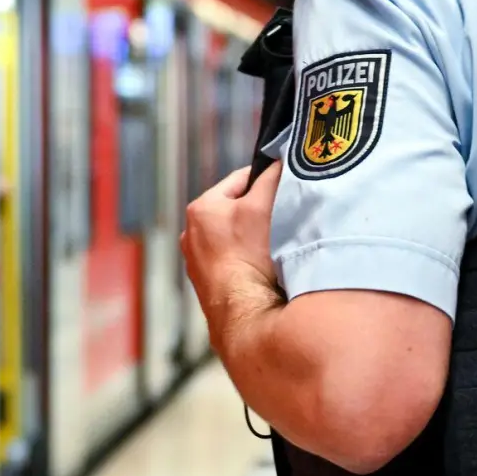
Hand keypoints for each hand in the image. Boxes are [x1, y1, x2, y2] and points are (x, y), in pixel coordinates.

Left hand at [181, 161, 283, 315]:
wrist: (244, 312)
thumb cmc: (248, 257)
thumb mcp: (263, 205)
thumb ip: (271, 178)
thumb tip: (278, 163)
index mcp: (200, 208)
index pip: (240, 180)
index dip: (266, 180)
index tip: (284, 187)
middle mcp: (191, 235)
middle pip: (237, 210)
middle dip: (258, 212)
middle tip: (282, 220)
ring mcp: (198, 263)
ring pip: (235, 238)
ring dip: (254, 239)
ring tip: (274, 248)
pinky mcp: (209, 286)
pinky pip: (233, 263)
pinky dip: (248, 262)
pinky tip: (263, 270)